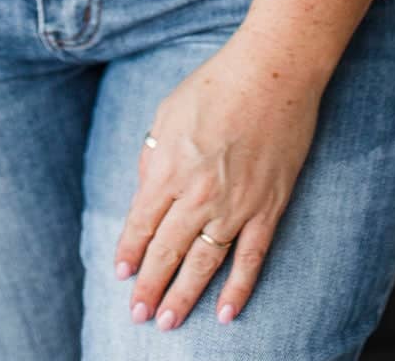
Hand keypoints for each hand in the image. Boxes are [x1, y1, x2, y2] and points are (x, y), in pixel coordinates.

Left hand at [113, 32, 326, 330]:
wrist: (273, 72)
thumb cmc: (216, 84)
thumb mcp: (167, 112)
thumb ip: (153, 155)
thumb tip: (147, 190)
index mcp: (169, 168)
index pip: (141, 223)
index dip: (129, 252)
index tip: (121, 274)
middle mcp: (198, 194)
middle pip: (167, 251)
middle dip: (149, 286)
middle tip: (138, 314)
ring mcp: (236, 205)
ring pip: (204, 263)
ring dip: (184, 296)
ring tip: (168, 322)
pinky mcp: (269, 207)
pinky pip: (251, 258)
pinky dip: (238, 288)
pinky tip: (227, 313)